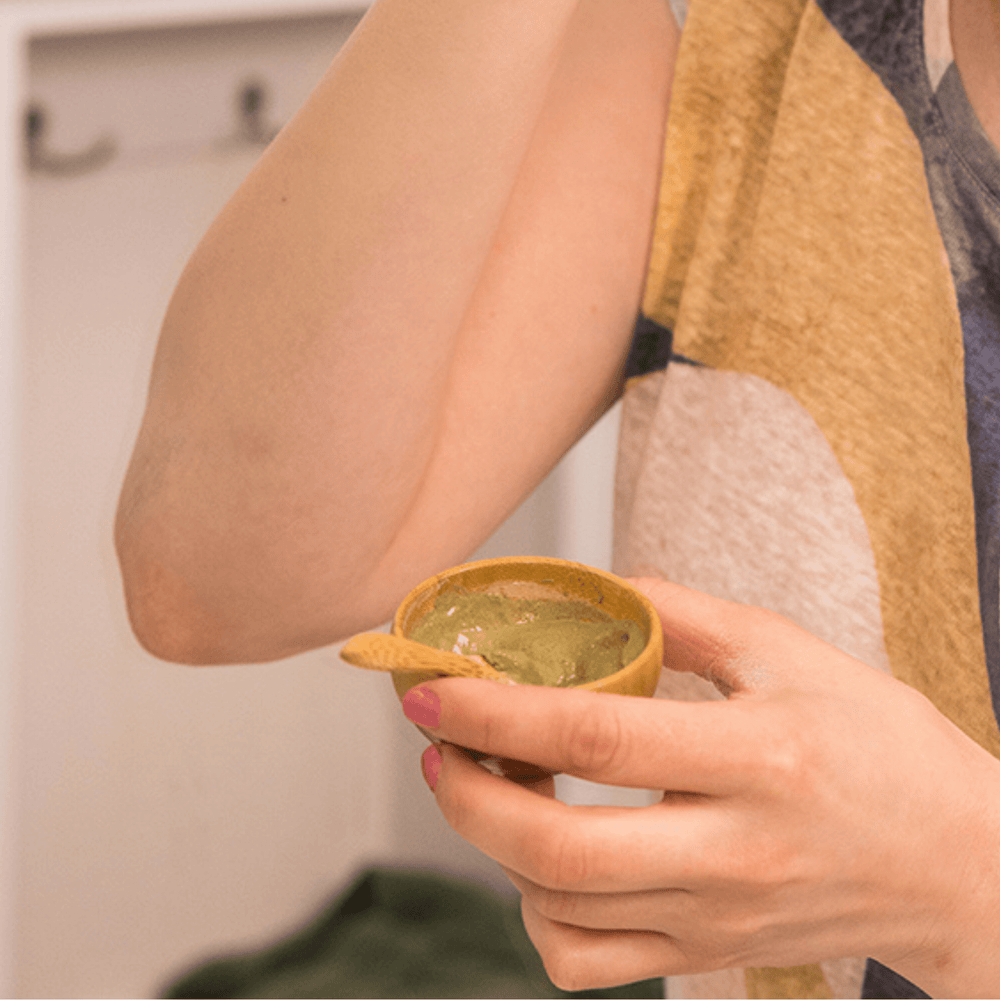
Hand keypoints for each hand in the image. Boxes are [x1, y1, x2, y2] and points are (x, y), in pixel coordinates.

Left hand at [402, 578, 999, 996]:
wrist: (958, 859)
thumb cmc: (878, 741)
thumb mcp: (791, 651)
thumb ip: (684, 614)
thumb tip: (591, 590)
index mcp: (758, 756)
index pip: (594, 738)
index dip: (494, 713)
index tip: (430, 688)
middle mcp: (733, 851)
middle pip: (557, 849)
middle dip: (465, 795)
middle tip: (437, 745)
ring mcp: (716, 917)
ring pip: (559, 911)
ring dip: (493, 845)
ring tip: (492, 783)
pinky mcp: (706, 954)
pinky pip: (590, 964)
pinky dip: (537, 914)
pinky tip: (543, 859)